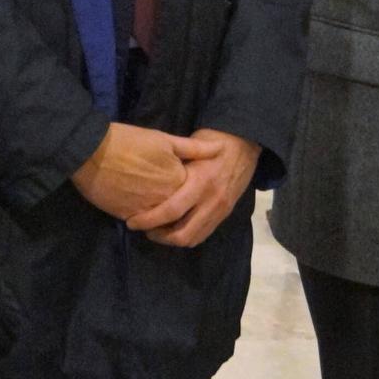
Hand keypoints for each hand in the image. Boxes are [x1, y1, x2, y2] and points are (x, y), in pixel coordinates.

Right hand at [70, 122, 219, 220]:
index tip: (193, 192)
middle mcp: (167, 198)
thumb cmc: (128, 141)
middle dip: (182, 218)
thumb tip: (221, 149)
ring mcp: (148, 210)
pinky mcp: (128, 216)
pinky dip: (147, 224)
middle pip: (183, 216)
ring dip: (164, 225)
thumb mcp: (163, 139)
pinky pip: (145, 226)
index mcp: (179, 180)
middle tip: (177, 214)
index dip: (195, 195)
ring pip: (165, 226)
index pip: (196, 195)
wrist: (91, 151)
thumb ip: (194, 149)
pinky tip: (144, 217)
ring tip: (160, 219)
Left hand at [126, 128, 261, 248]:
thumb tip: (149, 176)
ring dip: (173, 240)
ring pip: (193, 238)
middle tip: (144, 230)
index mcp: (200, 181)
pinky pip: (204, 234)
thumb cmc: (214, 139)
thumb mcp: (192, 145)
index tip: (132, 221)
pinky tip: (176, 228)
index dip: (149, 220)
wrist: (246, 143)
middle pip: (182, 234)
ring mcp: (220, 209)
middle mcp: (211, 200)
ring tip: (158, 231)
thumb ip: (175, 162)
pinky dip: (188, 236)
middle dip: (160, 237)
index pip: (171, 211)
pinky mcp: (225, 213)